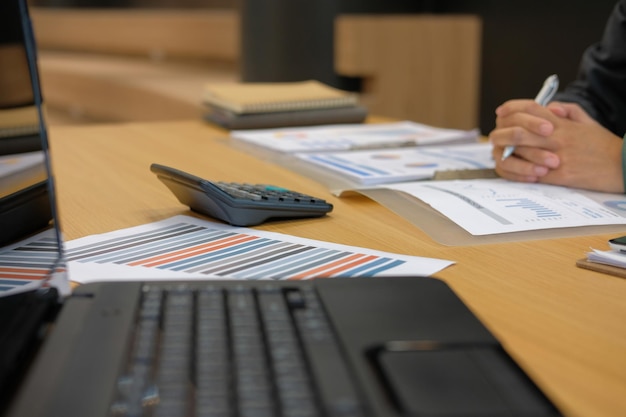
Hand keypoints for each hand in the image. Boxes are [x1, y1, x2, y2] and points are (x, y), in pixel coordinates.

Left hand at [489, 100, 623, 192]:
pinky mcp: (561, 176)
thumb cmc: (604, 145)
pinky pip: (533, 174)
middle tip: (495, 138)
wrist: (624, 165)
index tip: (500, 112)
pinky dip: (521, 173)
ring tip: (502, 155)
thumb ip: (567, 111)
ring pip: (522, 153)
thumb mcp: (587, 121)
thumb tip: (548, 107)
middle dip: (501, 135)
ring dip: (508, 155)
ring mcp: (558, 156)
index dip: (512, 108)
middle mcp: (558, 137)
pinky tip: (518, 171)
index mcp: (563, 123)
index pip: (531, 108)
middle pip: (519, 131)